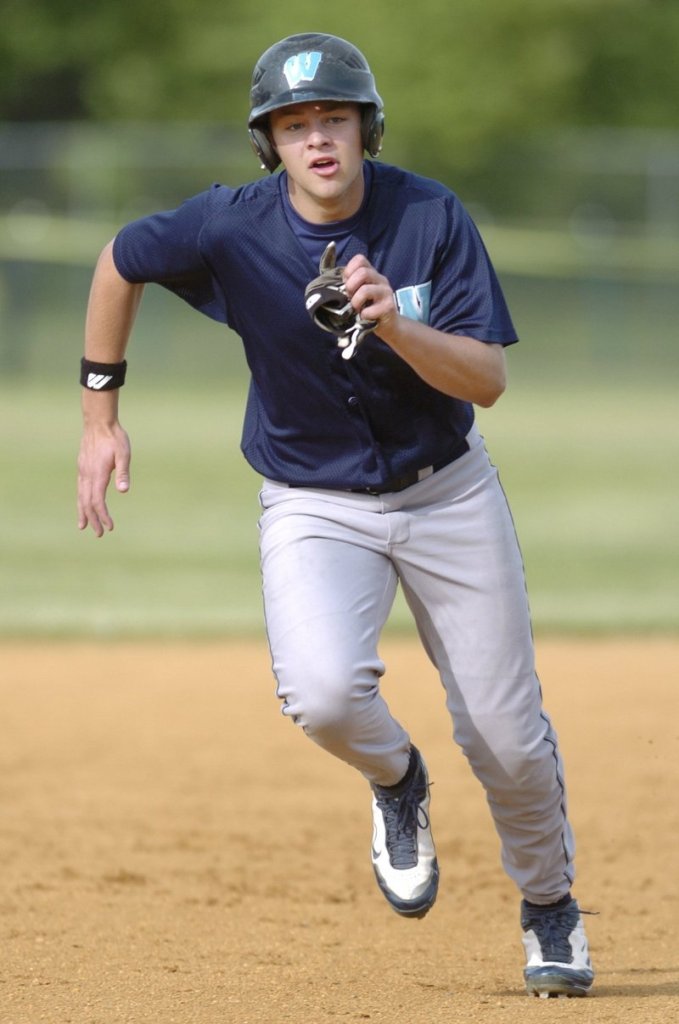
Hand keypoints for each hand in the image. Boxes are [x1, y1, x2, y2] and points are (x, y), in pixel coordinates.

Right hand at [77, 420, 130, 536]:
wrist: (98, 421)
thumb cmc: (114, 437)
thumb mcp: (124, 454)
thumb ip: (123, 472)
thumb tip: (124, 491)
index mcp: (97, 474)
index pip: (98, 501)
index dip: (103, 515)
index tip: (110, 527)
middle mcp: (87, 475)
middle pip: (87, 503)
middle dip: (93, 519)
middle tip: (99, 534)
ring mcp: (82, 471)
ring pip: (80, 496)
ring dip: (83, 512)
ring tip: (83, 526)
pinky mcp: (82, 467)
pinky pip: (79, 488)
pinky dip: (81, 500)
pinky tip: (83, 503)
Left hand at [342, 255, 397, 333]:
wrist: (389, 324)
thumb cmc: (369, 307)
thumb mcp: (359, 292)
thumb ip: (350, 284)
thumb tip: (335, 283)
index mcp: (372, 273)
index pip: (360, 259)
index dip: (349, 270)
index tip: (346, 283)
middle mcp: (380, 280)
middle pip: (363, 272)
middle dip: (351, 286)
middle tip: (350, 297)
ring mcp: (386, 293)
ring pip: (365, 290)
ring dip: (356, 302)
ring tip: (357, 309)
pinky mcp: (388, 307)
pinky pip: (369, 310)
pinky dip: (363, 315)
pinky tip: (365, 317)